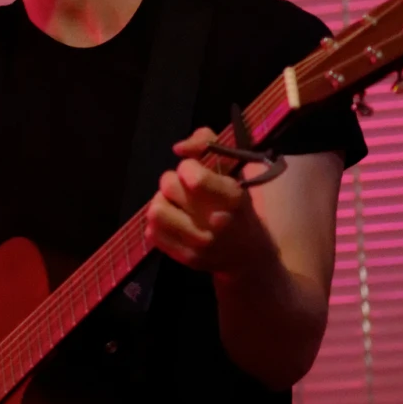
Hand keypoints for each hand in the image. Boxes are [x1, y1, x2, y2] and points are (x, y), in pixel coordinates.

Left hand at [148, 128, 273, 273]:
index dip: (187, 167)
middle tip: (184, 189)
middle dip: (172, 181)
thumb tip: (178, 148)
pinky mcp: (185, 259)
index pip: (192, 176)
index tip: (194, 171)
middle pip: (168, 187)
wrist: (249, 255)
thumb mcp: (236, 170)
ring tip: (174, 205)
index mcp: (234, 199)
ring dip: (161, 203)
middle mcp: (217, 224)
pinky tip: (173, 223)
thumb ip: (208, 144)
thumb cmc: (239, 206)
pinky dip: (158, 225)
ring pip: (156, 211)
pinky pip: (152, 233)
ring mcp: (200, 244)